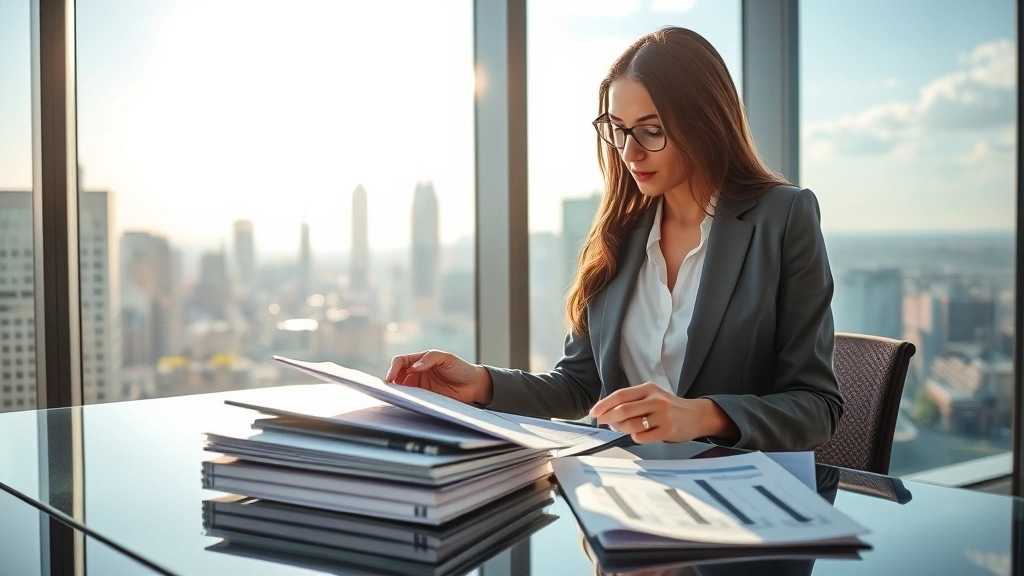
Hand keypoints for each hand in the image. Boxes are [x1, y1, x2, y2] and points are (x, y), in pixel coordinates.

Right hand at [385, 350, 493, 404]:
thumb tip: (413, 367)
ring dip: (397, 391)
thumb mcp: (447, 358)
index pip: (400, 361)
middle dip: (390, 381)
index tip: (391, 378)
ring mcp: (420, 385)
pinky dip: (406, 400)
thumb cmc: (461, 368)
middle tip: (389, 389)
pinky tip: (405, 402)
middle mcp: (417, 372)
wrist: (474, 386)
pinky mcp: (424, 398)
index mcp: (420, 360)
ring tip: (395, 397)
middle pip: (397, 375)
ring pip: (402, 388)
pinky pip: (411, 398)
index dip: (393, 368)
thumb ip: (430, 359)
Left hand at [589, 383, 734, 443]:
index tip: (593, 412)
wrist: (697, 415)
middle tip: (601, 423)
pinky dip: (635, 437)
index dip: (604, 404)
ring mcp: (662, 415)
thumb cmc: (669, 407)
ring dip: (621, 429)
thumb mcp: (652, 397)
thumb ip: (632, 402)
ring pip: (631, 425)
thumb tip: (606, 413)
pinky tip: (640, 434)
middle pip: (623, 410)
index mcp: (648, 388)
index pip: (620, 395)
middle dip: (607, 418)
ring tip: (622, 429)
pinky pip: (641, 437)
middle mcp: (655, 400)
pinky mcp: (667, 430)